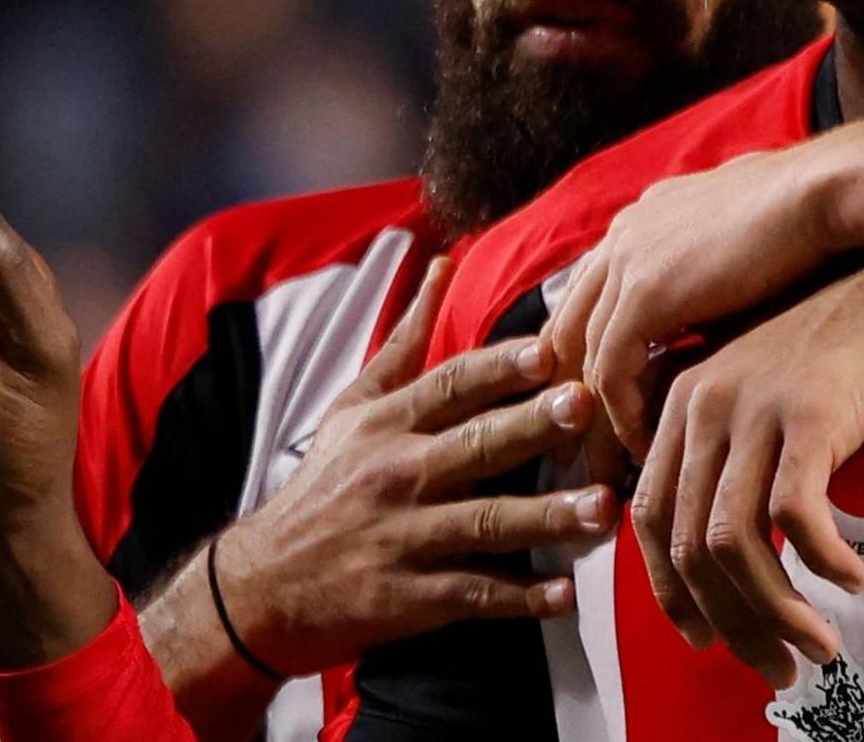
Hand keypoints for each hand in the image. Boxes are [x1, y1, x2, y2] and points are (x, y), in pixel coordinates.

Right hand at [205, 257, 621, 678]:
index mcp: (387, 424)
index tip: (548, 350)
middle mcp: (397, 475)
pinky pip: (473, 594)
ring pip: (484, 523)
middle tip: (586, 408)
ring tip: (603, 510)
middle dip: (531, 427)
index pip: (450, 386)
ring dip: (547, 518)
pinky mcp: (408, 599)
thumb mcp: (353, 408)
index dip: (498, 368)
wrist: (260, 588)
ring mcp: (403, 538)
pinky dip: (519, 597)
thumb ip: (406, 340)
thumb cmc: (324, 485)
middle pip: (474, 446)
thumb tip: (441, 264)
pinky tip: (564, 594)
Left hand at [550, 112, 863, 453]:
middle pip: (568, 328)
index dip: (591, 356)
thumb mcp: (739, 242)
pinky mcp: (644, 294)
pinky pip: (612, 372)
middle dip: (574, 391)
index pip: (589, 299)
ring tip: (617, 462)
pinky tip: (647, 447)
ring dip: (594, 416)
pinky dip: (623, 416)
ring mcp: (626, 263)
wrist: (824, 195)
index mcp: (641, 220)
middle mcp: (621, 237)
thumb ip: (710, 271)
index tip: (608, 408)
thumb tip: (716, 307)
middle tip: (590, 448)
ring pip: (582, 357)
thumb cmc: (806, 217)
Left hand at [629, 257, 863, 687]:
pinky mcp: (810, 411)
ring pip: (732, 542)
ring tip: (818, 646)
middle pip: (686, 542)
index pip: (648, 515)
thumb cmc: (852, 339)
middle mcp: (703, 399)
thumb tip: (725, 551)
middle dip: (728, 622)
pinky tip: (855, 579)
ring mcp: (753, 403)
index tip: (706, 636)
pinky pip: (796, 516)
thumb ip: (734, 451)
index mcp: (681, 397)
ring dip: (774, 612)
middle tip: (775, 669)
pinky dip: (822, 563)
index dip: (670, 590)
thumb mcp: (769, 391)